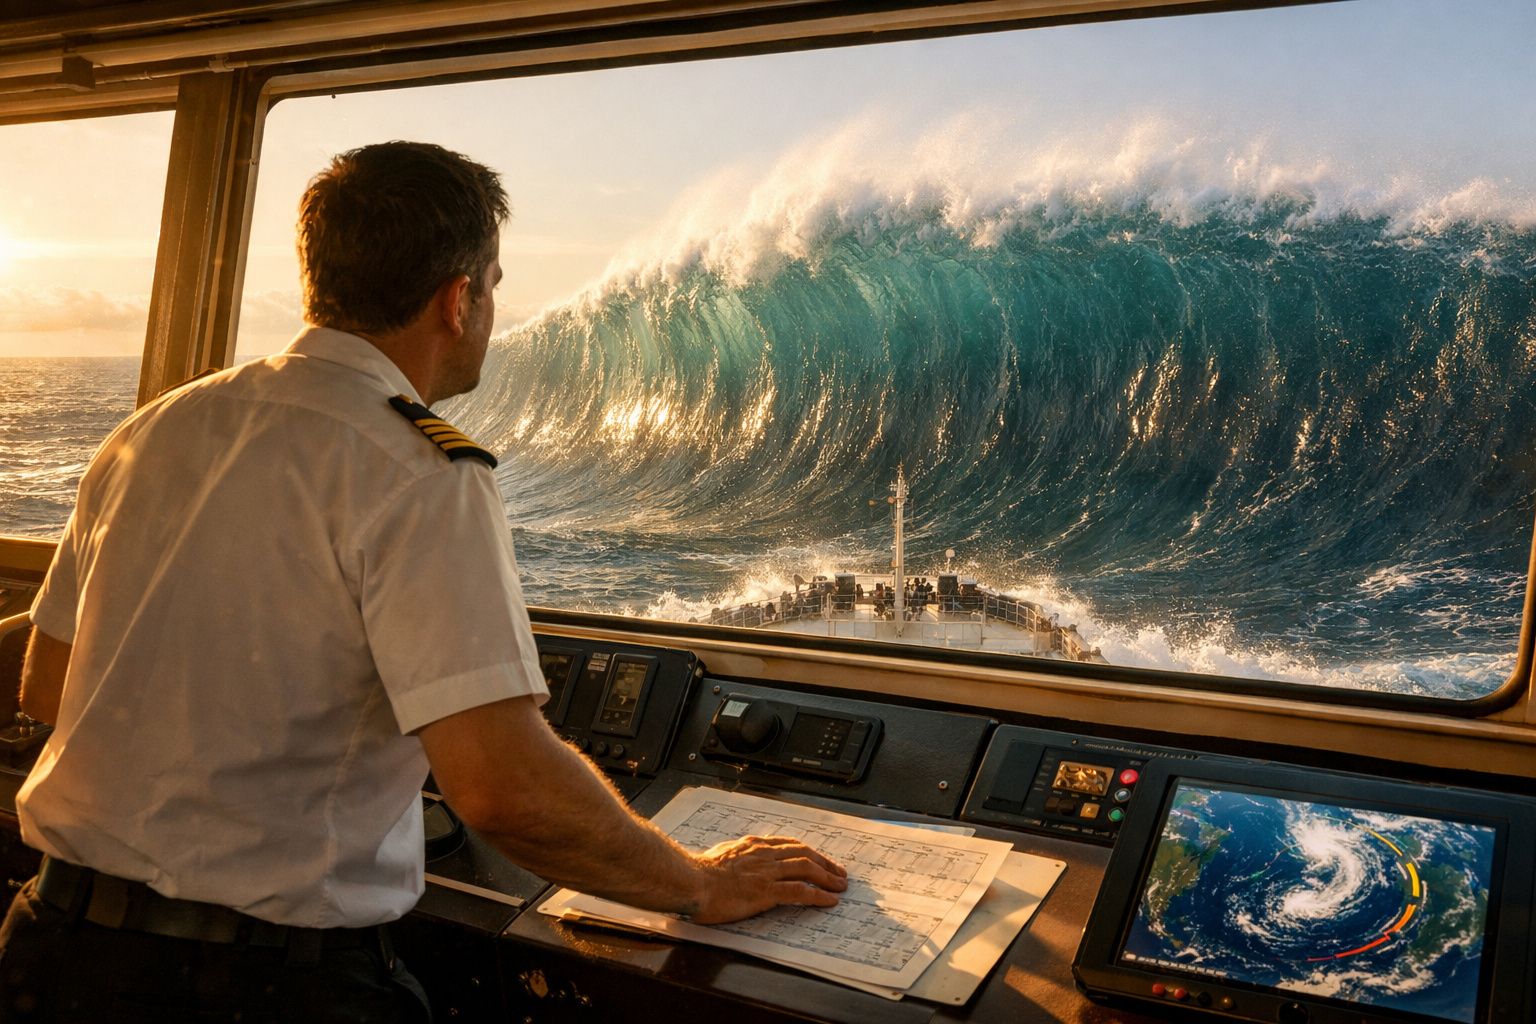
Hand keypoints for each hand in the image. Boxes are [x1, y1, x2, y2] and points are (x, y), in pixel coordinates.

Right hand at [688, 834, 848, 924]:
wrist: (689, 881)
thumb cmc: (697, 873)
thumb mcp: (719, 856)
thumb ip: (734, 857)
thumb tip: (736, 860)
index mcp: (752, 846)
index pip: (788, 845)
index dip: (808, 851)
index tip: (818, 858)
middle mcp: (762, 855)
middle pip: (803, 853)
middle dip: (824, 862)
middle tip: (839, 872)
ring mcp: (765, 872)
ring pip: (806, 868)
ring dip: (827, 877)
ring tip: (840, 886)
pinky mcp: (765, 891)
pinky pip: (799, 891)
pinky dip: (818, 895)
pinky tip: (829, 900)